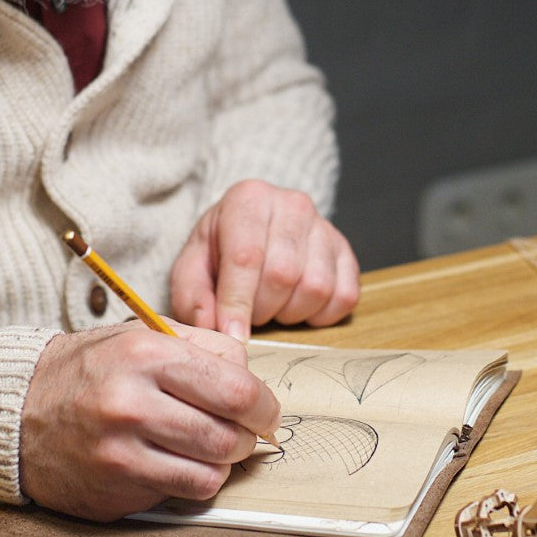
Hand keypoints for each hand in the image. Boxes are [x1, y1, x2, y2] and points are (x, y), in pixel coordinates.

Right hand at [19, 321, 280, 520]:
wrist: (15, 411)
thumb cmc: (86, 370)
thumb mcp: (139, 335)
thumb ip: (201, 347)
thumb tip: (250, 376)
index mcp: (144, 355)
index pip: (235, 389)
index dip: (263, 405)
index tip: (265, 411)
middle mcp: (131, 404)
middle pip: (228, 436)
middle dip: (247, 437)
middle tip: (243, 432)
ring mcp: (119, 453)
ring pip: (210, 472)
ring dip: (222, 462)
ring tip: (210, 447)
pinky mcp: (113, 490)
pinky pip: (181, 495)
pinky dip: (193, 482)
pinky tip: (181, 465)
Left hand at [168, 179, 359, 342]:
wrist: (251, 229)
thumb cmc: (218, 251)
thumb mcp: (191, 267)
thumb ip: (193, 297)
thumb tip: (211, 328)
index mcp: (248, 199)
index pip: (246, 256)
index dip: (238, 303)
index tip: (234, 336)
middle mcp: (291, 204)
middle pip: (283, 274)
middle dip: (262, 309)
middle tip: (249, 313)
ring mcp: (324, 226)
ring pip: (316, 287)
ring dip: (290, 312)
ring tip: (272, 305)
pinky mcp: (345, 250)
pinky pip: (344, 296)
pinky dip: (320, 315)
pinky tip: (297, 306)